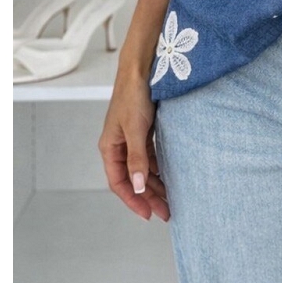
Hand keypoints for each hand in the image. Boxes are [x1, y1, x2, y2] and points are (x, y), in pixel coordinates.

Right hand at [99, 71, 170, 221]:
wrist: (142, 68)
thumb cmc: (134, 95)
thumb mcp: (135, 129)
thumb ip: (137, 158)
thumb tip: (138, 187)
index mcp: (110, 147)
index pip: (119, 183)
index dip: (133, 200)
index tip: (148, 214)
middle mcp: (119, 145)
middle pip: (132, 178)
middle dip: (148, 196)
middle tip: (166, 211)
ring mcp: (131, 137)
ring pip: (143, 168)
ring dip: (155, 183)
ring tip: (171, 198)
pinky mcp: (143, 130)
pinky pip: (150, 155)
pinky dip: (159, 167)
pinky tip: (170, 175)